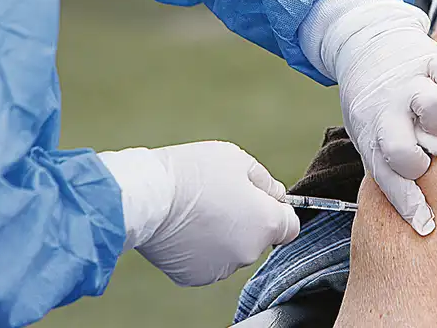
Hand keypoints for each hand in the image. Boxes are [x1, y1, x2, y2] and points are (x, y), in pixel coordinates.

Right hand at [98, 142, 298, 286]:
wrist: (146, 197)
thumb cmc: (193, 173)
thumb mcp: (239, 160)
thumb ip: (265, 181)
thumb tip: (275, 194)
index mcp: (266, 223)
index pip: (289, 226)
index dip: (276, 210)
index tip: (258, 199)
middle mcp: (249, 252)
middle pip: (258, 238)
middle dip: (247, 221)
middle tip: (220, 198)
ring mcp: (221, 268)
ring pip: (232, 250)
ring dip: (223, 236)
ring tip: (198, 212)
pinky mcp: (195, 276)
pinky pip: (207, 261)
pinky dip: (200, 248)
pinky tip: (185, 228)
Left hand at [333, 2, 436, 235]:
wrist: (366, 46)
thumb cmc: (377, 105)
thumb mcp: (373, 137)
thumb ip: (394, 171)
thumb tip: (422, 220)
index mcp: (372, 136)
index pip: (388, 179)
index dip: (408, 204)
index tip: (425, 225)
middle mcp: (388, 112)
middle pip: (404, 151)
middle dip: (419, 160)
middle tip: (428, 155)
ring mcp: (409, 85)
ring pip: (434, 110)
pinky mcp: (430, 60)